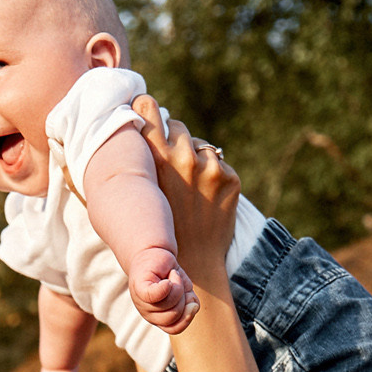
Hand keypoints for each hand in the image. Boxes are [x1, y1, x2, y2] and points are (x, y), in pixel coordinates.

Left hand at [128, 248, 198, 332]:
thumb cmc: (170, 275)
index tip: (188, 298)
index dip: (187, 315)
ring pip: (169, 303)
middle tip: (177, 283)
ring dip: (178, 285)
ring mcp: (141, 302)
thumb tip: (193, 307)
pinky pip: (156, 295)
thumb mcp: (186, 292)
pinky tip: (168, 276)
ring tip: (171, 275)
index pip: (175, 328)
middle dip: (183, 297)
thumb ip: (191, 305)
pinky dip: (167, 285)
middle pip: (174, 315)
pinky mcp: (139, 287)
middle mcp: (147, 314)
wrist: (154, 252)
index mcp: (158, 319)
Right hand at [132, 96, 238, 294]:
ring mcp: (210, 167)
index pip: (148, 108)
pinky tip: (204, 197)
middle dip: (174, 140)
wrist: (192, 264)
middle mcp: (184, 157)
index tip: (144, 108)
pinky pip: (219, 163)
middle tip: (171, 165)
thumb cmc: (161, 229)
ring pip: (200, 145)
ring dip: (195, 158)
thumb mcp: (143, 194)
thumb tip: (141, 128)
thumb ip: (145, 161)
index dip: (146, 107)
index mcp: (156, 158)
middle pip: (177, 126)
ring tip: (188, 186)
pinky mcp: (230, 178)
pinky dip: (214, 176)